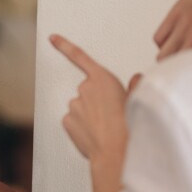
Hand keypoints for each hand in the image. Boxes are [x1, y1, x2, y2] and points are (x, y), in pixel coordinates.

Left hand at [50, 35, 133, 163]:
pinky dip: (82, 126)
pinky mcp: (67, 120)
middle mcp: (85, 88)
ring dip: (90, 115)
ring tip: (106, 128)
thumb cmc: (129, 126)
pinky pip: (75, 121)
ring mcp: (73, 105)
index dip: (64, 46)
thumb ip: (135, 85)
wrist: (117, 152)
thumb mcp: (138, 100)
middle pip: (88, 90)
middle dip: (97, 100)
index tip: (52, 39)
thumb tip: (136, 79)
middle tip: (112, 115)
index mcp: (102, 78)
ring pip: (81, 107)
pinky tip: (94, 134)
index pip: (80, 56)